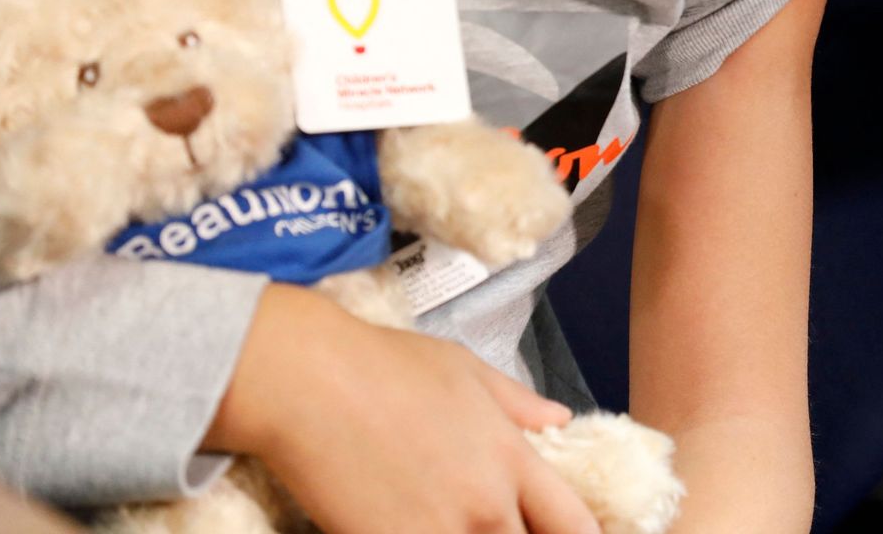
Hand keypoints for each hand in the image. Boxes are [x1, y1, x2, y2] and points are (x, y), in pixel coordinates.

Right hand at [207, 285, 601, 533]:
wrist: (307, 382)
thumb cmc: (385, 365)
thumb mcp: (467, 370)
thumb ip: (519, 405)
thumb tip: (559, 421)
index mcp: (513, 460)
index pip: (576, 526)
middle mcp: (486, 507)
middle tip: (498, 527)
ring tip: (451, 524)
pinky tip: (407, 528)